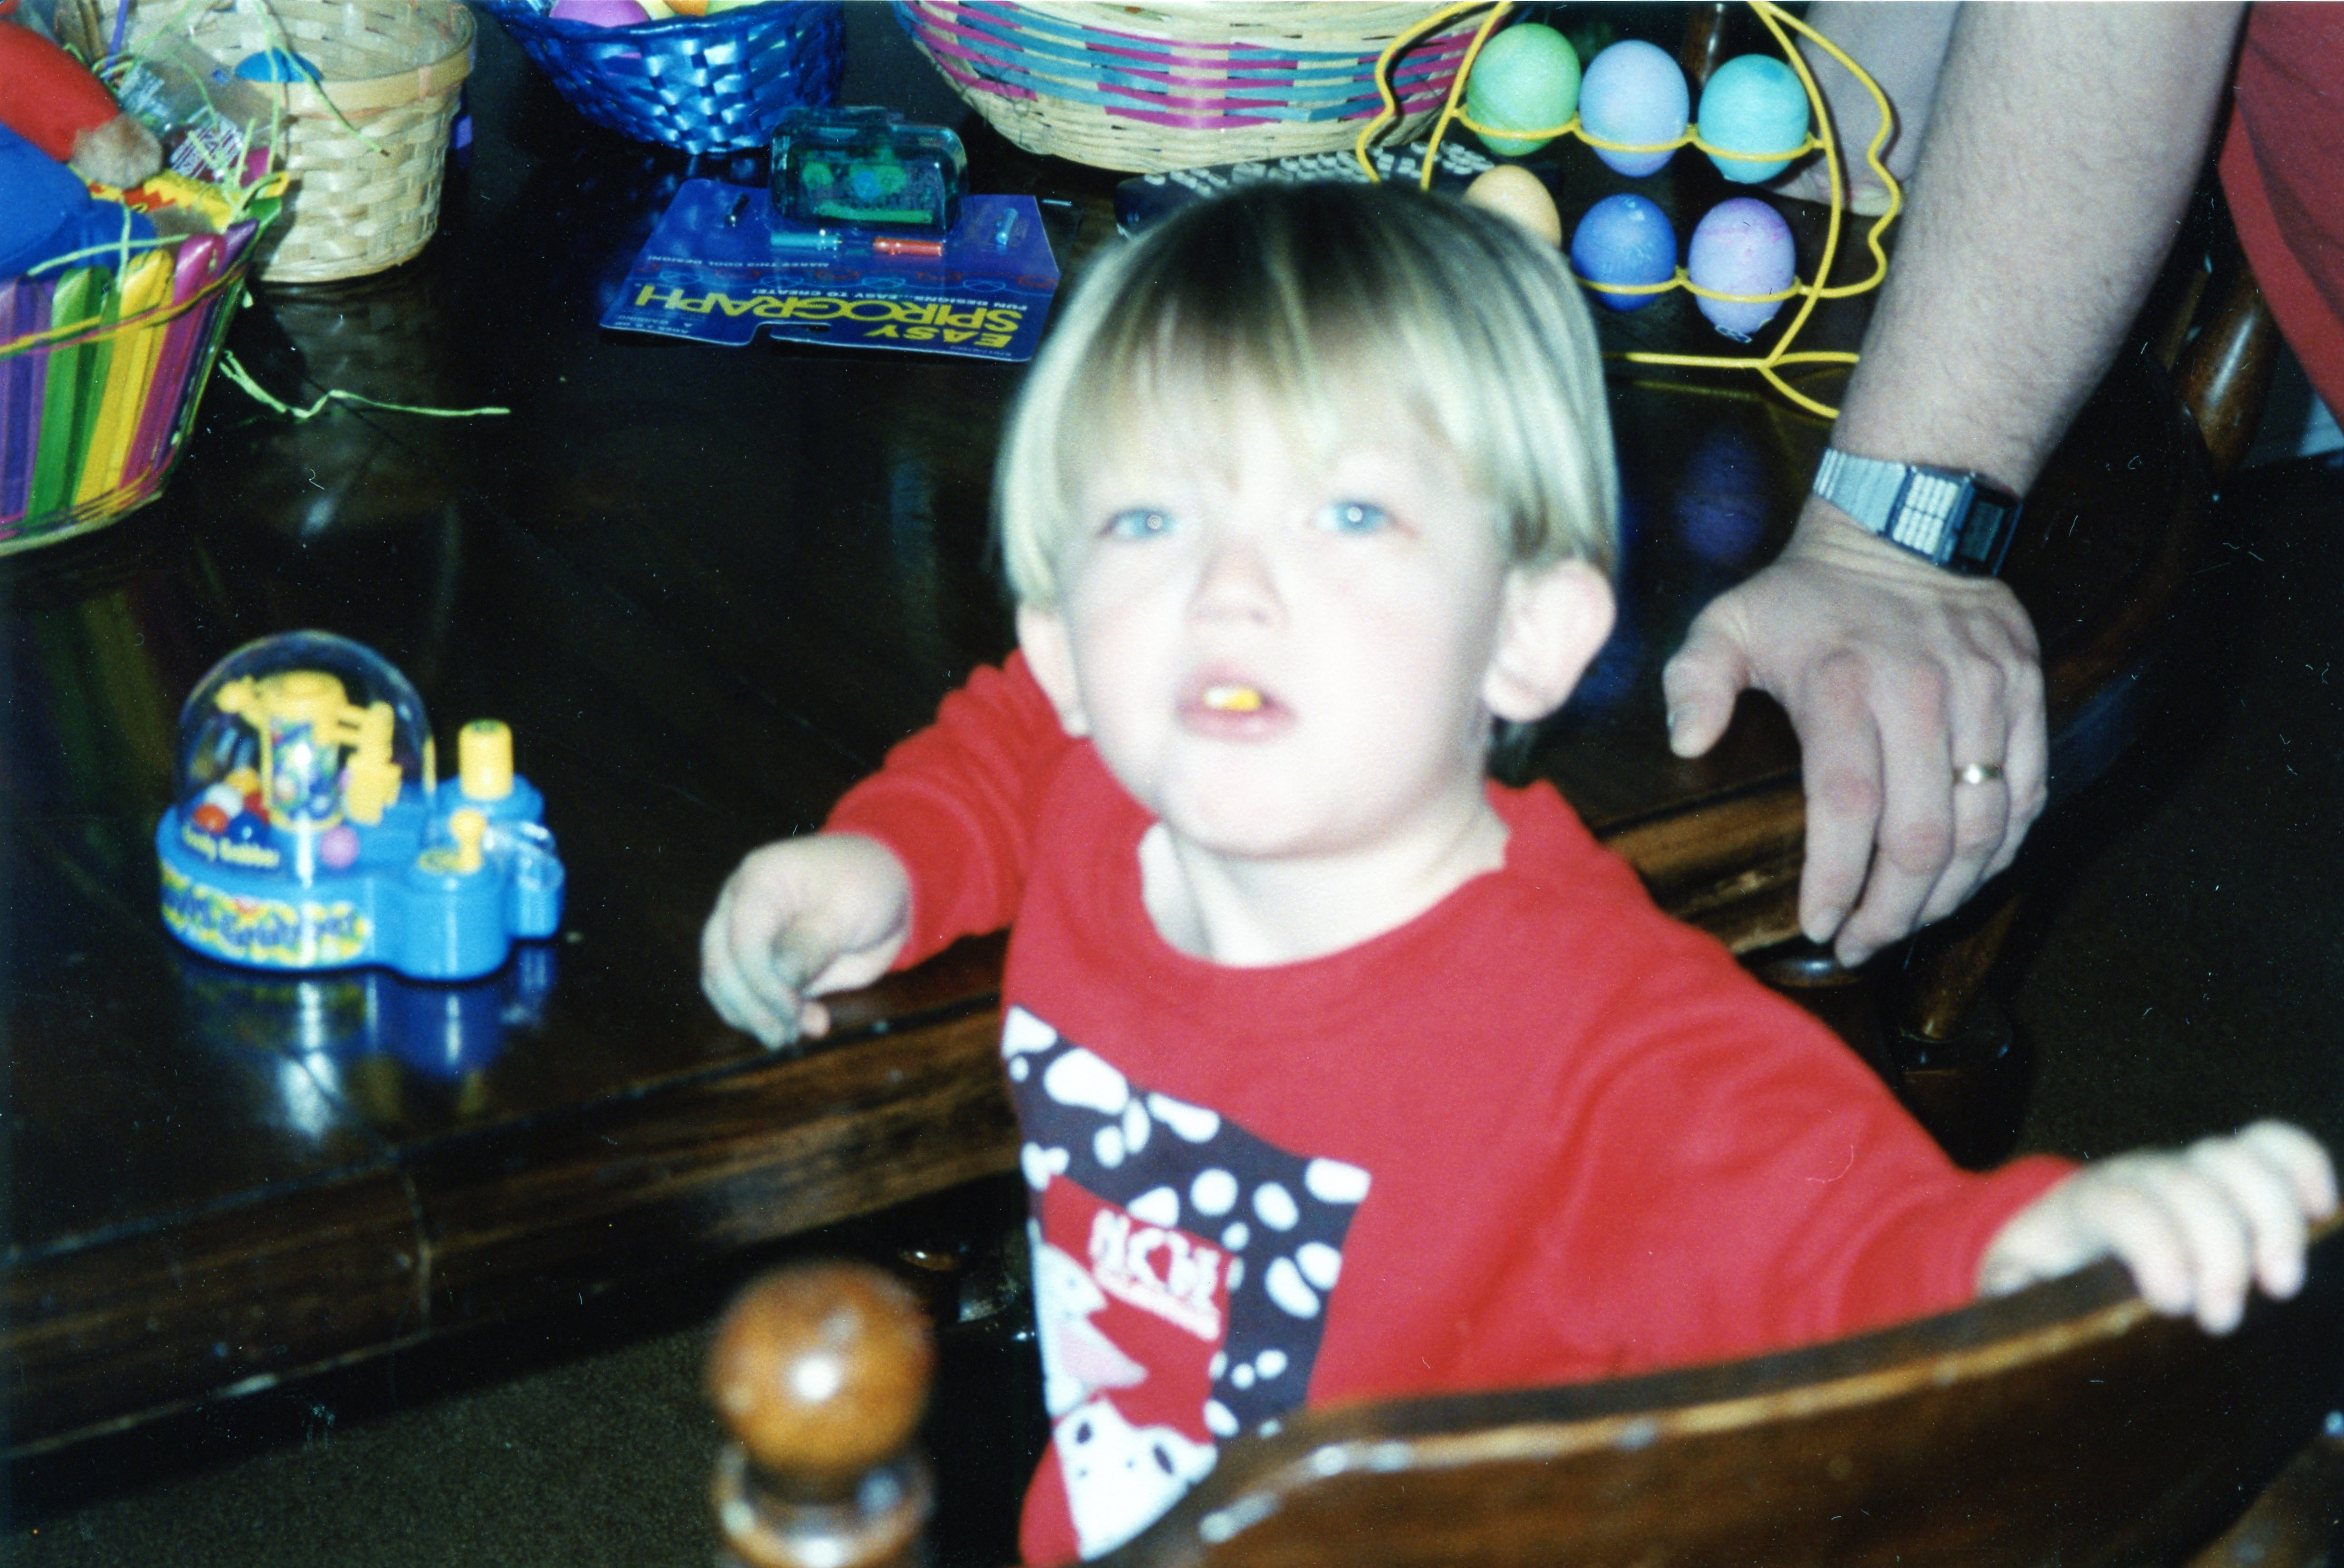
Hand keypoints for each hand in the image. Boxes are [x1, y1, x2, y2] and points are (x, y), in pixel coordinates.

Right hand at [700, 833, 913, 1048]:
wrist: (884, 887)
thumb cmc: (866, 887)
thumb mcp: (848, 911)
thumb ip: (813, 944)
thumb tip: (780, 978)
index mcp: (759, 882)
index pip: (742, 939)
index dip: (761, 982)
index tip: (791, 1011)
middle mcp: (739, 907)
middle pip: (722, 965)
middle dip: (753, 1008)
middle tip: (786, 1037)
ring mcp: (742, 935)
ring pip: (724, 986)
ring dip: (756, 1018)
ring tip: (797, 1033)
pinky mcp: (756, 963)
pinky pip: (741, 997)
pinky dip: (765, 1017)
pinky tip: (801, 1026)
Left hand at [1661, 504, 2046, 965]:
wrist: (1905, 527)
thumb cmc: (1805, 598)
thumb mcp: (1727, 622)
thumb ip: (1693, 682)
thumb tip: (1686, 744)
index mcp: (1841, 684)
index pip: (1847, 805)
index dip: (1837, 879)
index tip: (1818, 926)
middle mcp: (1921, 693)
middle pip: (1922, 834)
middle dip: (1893, 910)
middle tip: (1861, 945)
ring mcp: (1984, 694)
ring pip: (1984, 827)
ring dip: (1949, 895)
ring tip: (1907, 925)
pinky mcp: (2027, 692)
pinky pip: (2028, 794)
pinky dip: (2000, 852)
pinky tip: (1962, 881)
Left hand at [1978, 1122, 2337, 1334]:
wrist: (2058, 1243)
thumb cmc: (2044, 1278)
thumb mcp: (2015, 1292)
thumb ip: (2014, 1300)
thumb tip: (2025, 1306)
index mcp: (2079, 1205)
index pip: (2120, 1206)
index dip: (2156, 1247)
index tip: (2176, 1304)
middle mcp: (2137, 1175)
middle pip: (2187, 1185)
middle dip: (2218, 1251)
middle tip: (2223, 1318)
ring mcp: (2186, 1168)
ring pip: (2236, 1160)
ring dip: (2272, 1220)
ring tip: (2282, 1285)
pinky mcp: (2228, 1175)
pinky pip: (2273, 1145)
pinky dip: (2305, 1167)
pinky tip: (2323, 1213)